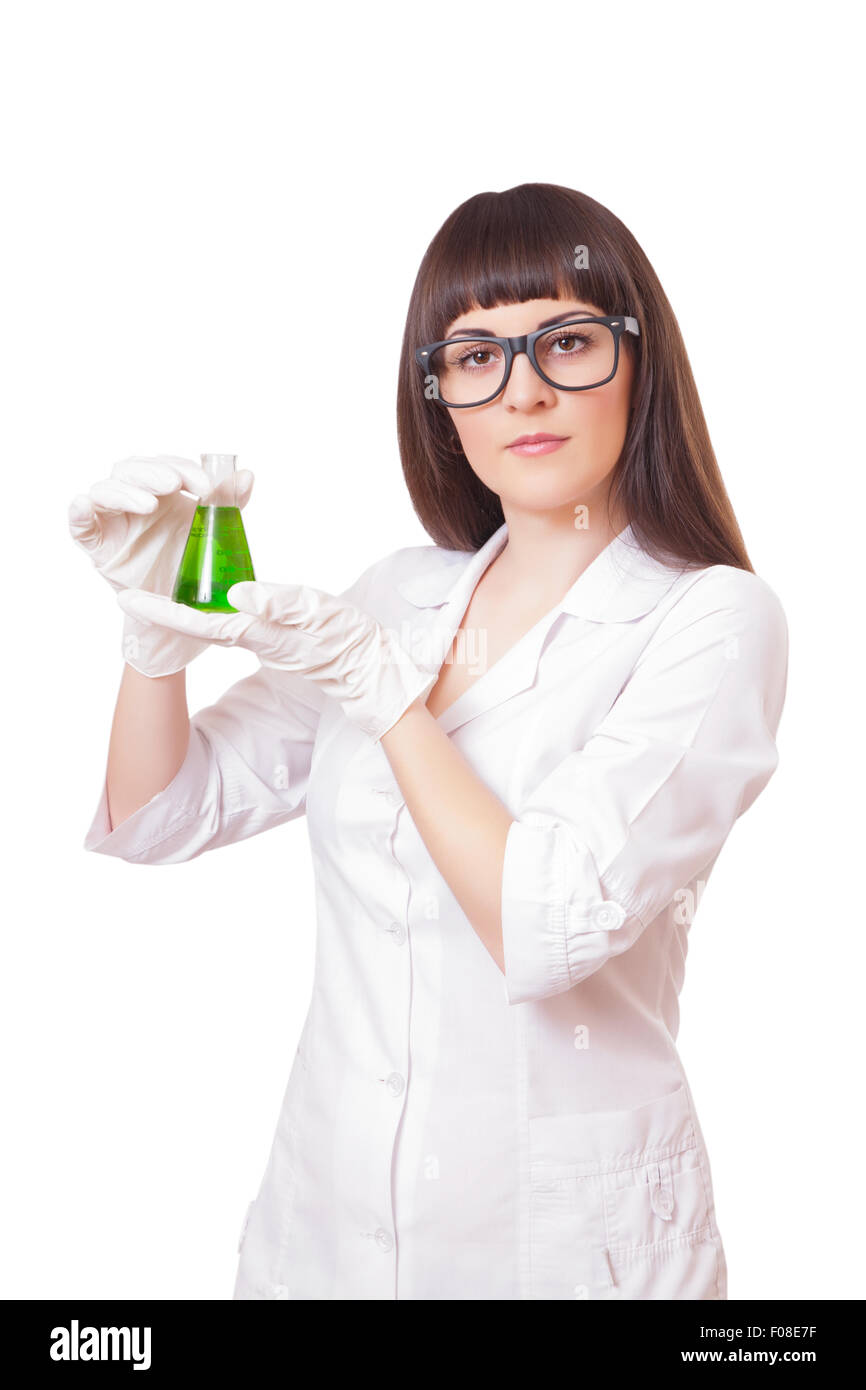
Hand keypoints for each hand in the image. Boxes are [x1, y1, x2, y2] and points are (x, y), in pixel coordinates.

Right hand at [68, 455, 253, 676]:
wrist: (179, 612)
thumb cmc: (189, 563)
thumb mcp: (212, 531)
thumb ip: (227, 503)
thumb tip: (247, 475)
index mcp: (160, 491)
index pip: (164, 466)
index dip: (183, 469)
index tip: (206, 486)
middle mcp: (133, 500)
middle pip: (130, 470)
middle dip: (152, 473)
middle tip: (173, 484)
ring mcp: (112, 521)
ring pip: (105, 490)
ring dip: (125, 492)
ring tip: (149, 505)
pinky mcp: (96, 545)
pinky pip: (79, 525)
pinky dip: (78, 512)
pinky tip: (84, 505)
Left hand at [116, 579, 438, 741]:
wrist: (370, 670)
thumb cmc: (349, 640)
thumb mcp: (318, 612)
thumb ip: (279, 603)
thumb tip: (236, 593)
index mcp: (258, 633)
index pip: (200, 621)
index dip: (163, 612)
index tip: (128, 601)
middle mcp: (252, 638)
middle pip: (196, 623)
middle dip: (162, 610)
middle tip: (129, 592)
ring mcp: (261, 640)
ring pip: (210, 621)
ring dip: (182, 608)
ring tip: (155, 591)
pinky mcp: (271, 637)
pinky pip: (230, 621)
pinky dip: (210, 608)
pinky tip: (205, 595)